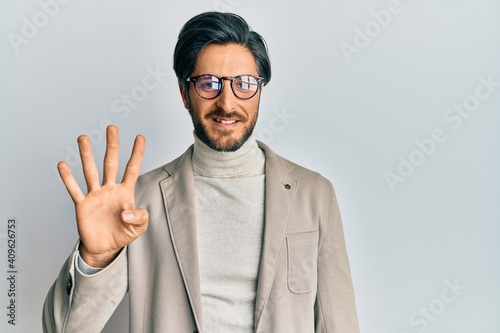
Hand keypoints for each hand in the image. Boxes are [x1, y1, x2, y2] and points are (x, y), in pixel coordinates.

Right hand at [58, 125, 147, 267]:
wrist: (105, 247)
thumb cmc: (123, 233)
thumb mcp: (139, 227)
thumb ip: (139, 218)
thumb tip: (126, 213)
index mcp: (125, 192)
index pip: (132, 169)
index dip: (137, 154)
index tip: (140, 137)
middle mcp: (109, 189)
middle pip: (111, 163)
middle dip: (112, 146)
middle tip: (112, 128)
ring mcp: (95, 195)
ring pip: (91, 171)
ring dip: (87, 155)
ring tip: (83, 138)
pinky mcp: (83, 205)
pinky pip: (74, 190)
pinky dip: (68, 178)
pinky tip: (63, 165)